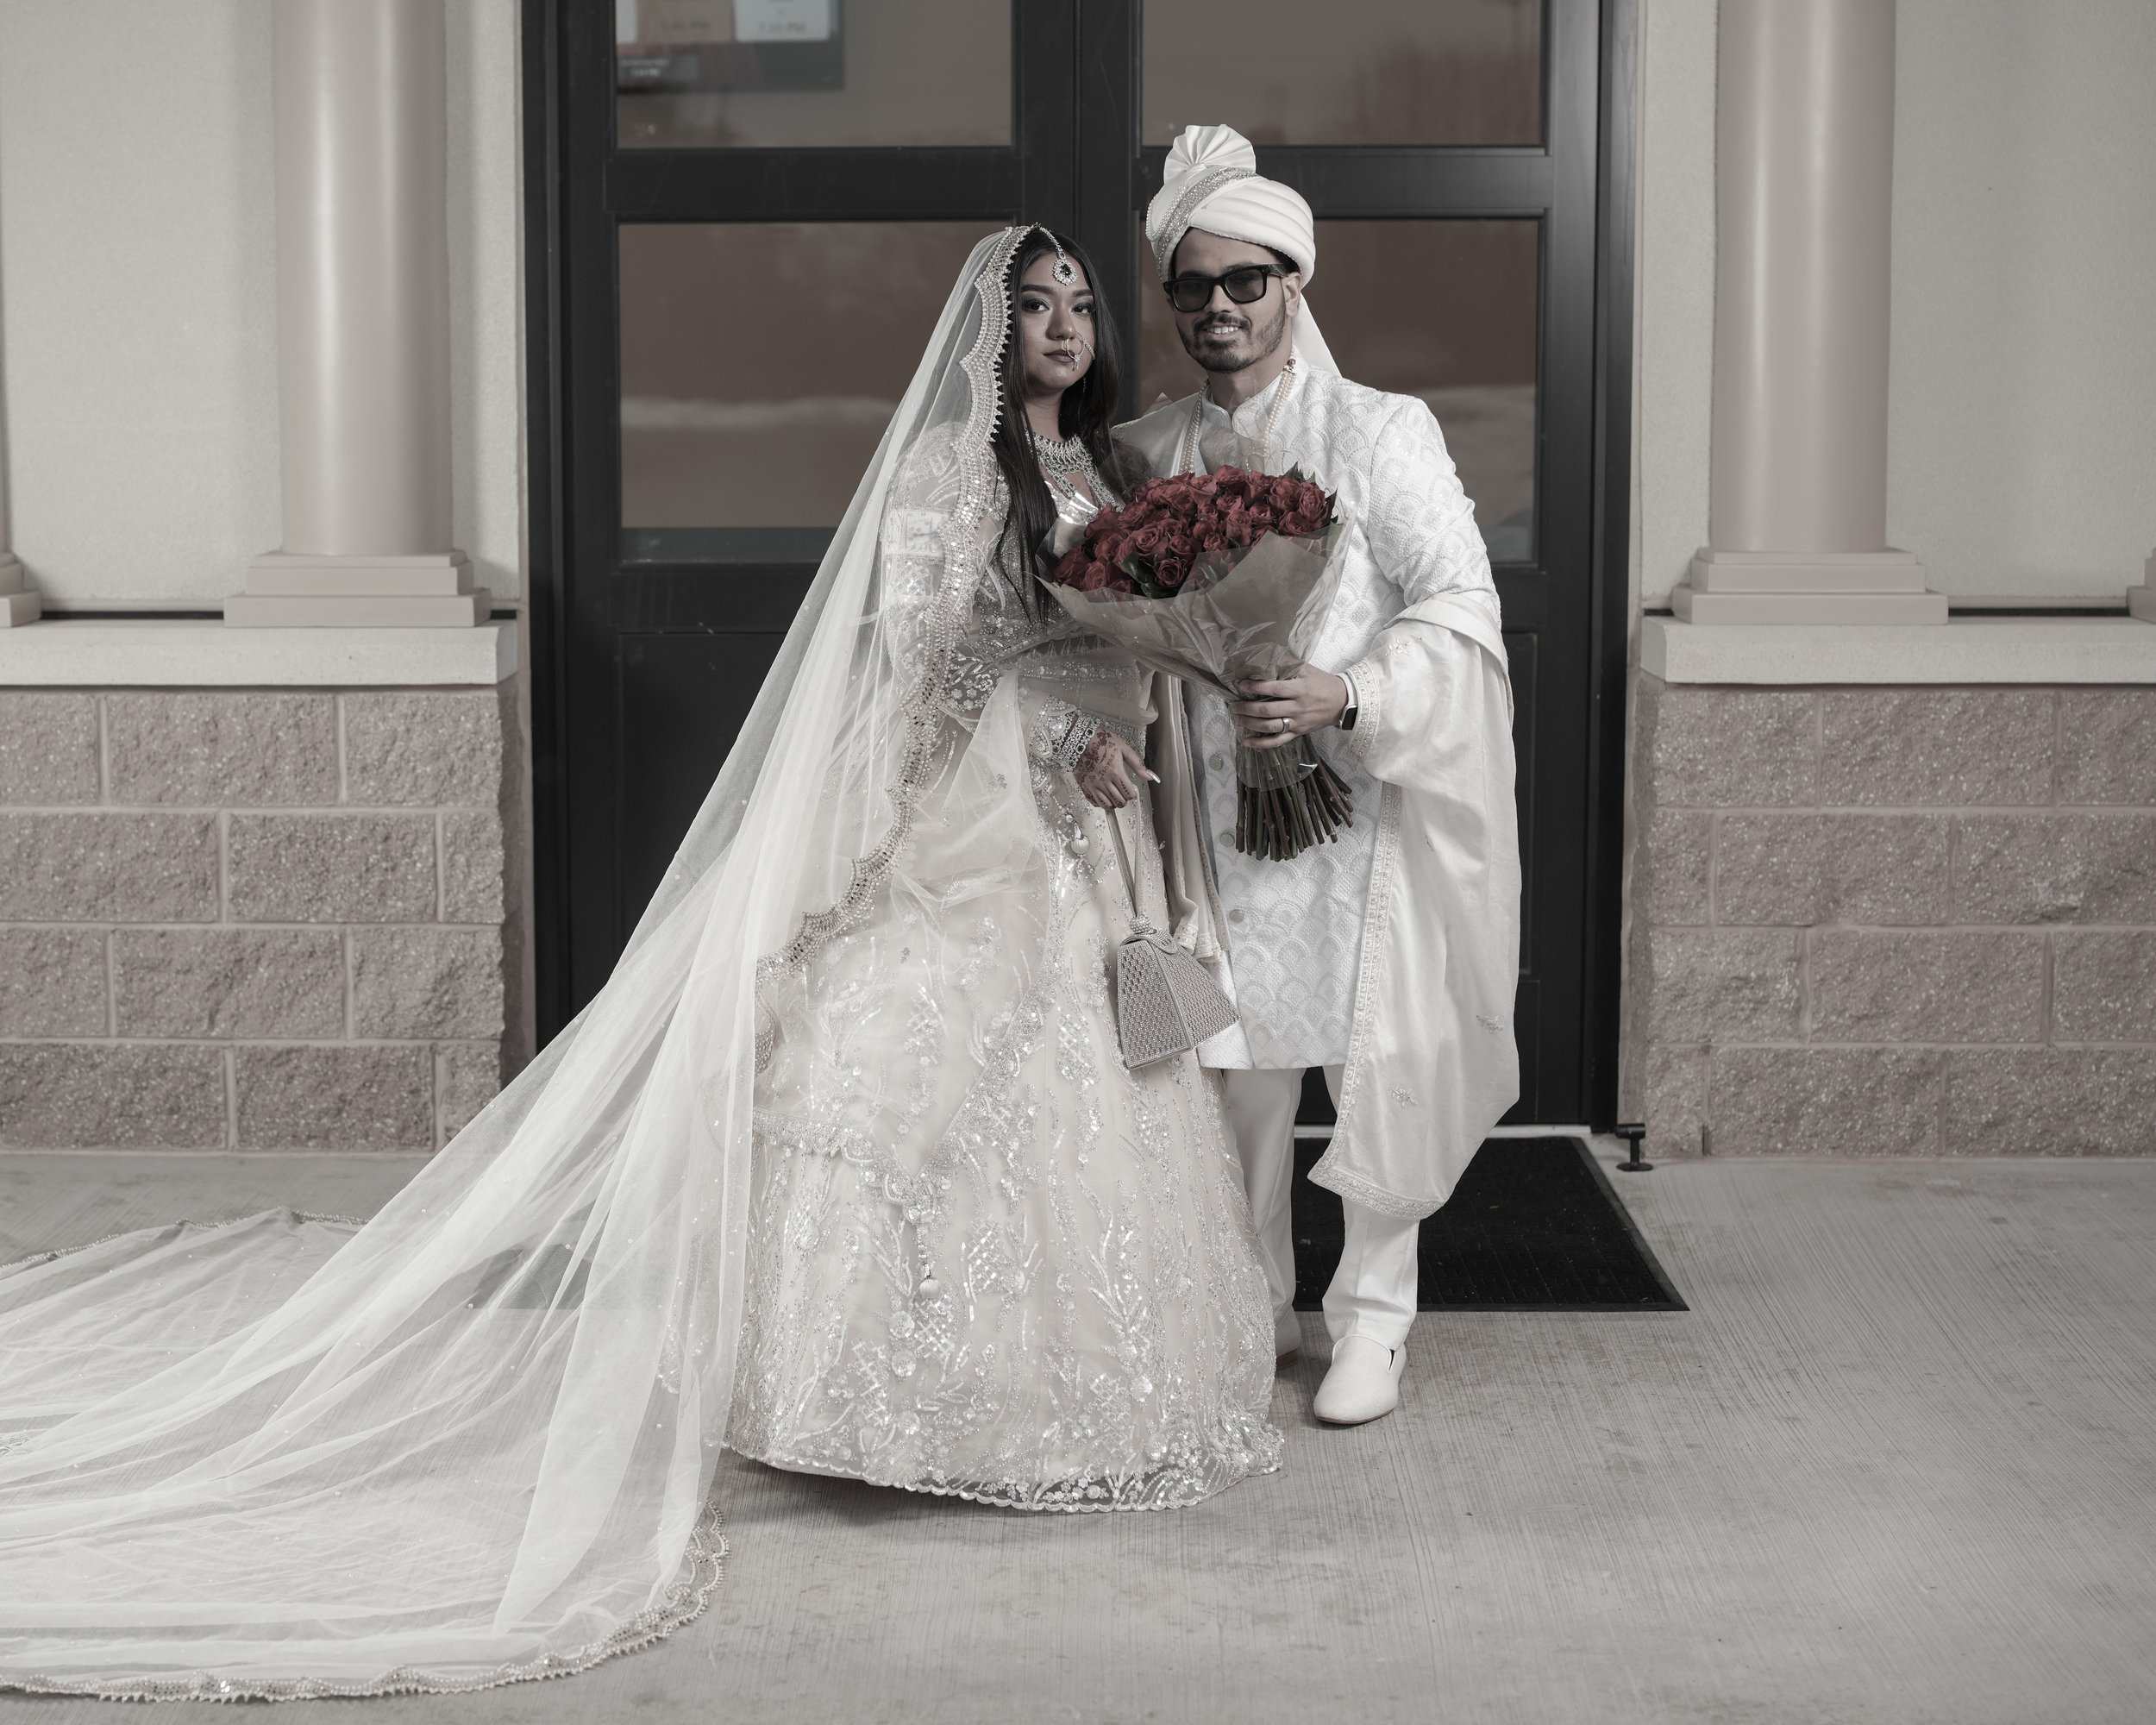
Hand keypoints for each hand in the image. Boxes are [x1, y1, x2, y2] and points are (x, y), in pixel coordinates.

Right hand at [1075, 728, 1154, 808]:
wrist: (1079, 740)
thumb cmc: (1100, 741)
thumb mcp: (1123, 748)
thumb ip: (1137, 764)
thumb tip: (1149, 776)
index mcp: (1116, 772)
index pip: (1129, 793)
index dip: (1132, 793)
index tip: (1130, 788)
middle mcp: (1104, 781)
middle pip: (1119, 802)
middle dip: (1124, 799)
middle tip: (1123, 792)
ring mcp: (1093, 785)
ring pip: (1107, 805)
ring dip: (1113, 803)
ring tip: (1114, 795)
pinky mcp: (1084, 786)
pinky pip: (1093, 802)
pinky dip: (1100, 803)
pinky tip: (1103, 795)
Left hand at [1231, 666, 1348, 750]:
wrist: (1342, 702)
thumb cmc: (1322, 683)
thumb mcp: (1307, 669)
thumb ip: (1287, 665)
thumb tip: (1266, 659)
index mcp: (1300, 690)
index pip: (1274, 689)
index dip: (1256, 687)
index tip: (1242, 685)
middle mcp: (1298, 708)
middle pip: (1268, 710)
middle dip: (1247, 708)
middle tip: (1234, 705)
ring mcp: (1297, 723)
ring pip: (1270, 727)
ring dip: (1250, 724)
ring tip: (1237, 718)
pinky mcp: (1298, 733)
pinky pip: (1278, 741)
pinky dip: (1261, 744)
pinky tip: (1246, 742)